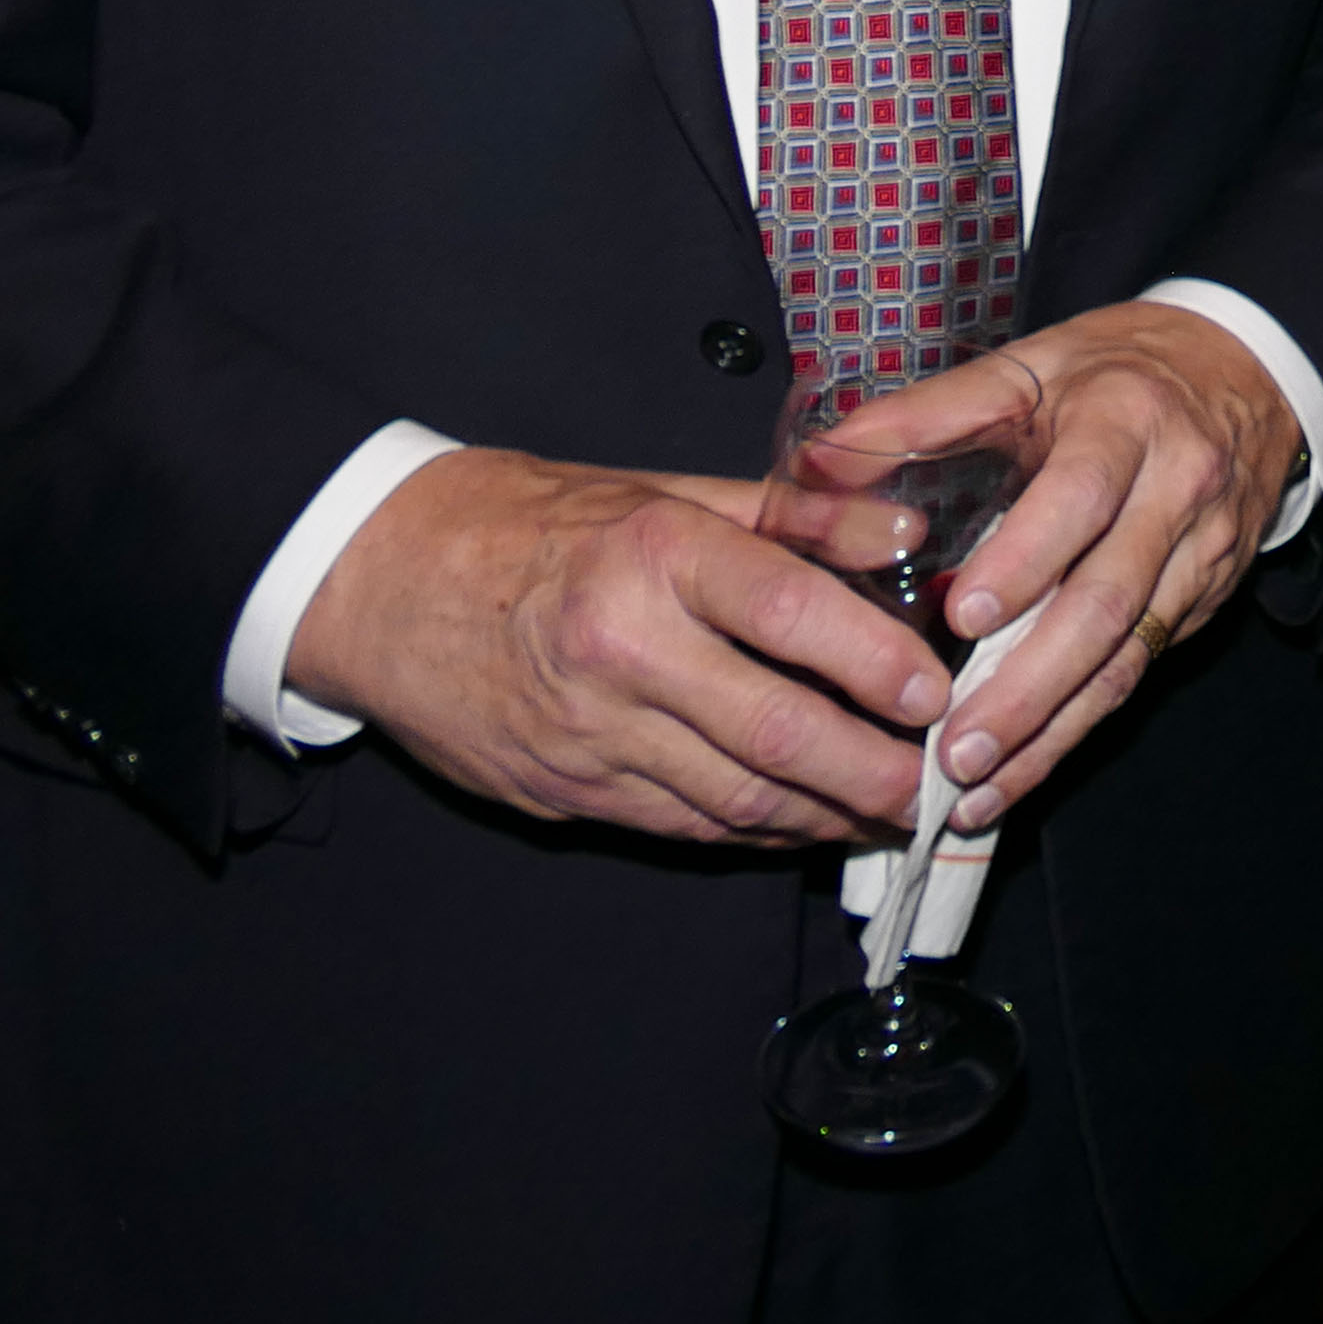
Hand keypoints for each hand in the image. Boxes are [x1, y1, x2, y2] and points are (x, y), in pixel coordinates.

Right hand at [284, 447, 948, 845]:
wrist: (384, 581)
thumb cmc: (538, 524)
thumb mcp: (668, 491)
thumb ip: (796, 516)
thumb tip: (905, 538)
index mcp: (653, 556)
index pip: (793, 615)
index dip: (878, 663)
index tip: (936, 693)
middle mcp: (622, 652)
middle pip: (777, 734)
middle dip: (875, 772)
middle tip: (938, 782)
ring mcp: (590, 735)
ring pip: (737, 800)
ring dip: (828, 816)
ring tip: (891, 811)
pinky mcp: (566, 792)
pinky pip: (685, 827)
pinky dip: (757, 832)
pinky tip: (806, 821)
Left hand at [879, 301, 1302, 821]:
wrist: (1245, 370)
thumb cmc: (1118, 370)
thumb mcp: (1031, 364)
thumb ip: (930, 412)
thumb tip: (821, 461)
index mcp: (1128, 422)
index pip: (1082, 498)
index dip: (1027, 561)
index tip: (963, 617)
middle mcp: (1177, 492)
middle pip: (1109, 601)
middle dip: (1029, 684)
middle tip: (956, 745)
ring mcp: (1201, 553)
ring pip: (1129, 655)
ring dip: (1051, 729)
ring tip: (977, 786)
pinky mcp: (1206, 598)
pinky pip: (1140, 670)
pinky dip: (1077, 726)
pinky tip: (1022, 769)